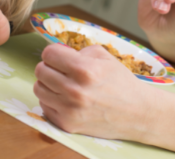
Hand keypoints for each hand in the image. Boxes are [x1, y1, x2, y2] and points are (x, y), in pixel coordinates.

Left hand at [33, 43, 153, 140]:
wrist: (136, 112)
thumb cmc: (120, 82)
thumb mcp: (104, 56)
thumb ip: (78, 51)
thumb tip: (58, 53)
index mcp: (84, 69)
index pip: (48, 54)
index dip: (54, 53)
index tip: (60, 56)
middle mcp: (74, 90)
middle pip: (40, 70)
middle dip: (50, 67)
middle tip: (62, 70)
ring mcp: (69, 109)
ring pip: (38, 88)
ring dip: (48, 84)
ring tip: (63, 84)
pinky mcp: (66, 124)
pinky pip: (45, 106)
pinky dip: (52, 100)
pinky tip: (66, 99)